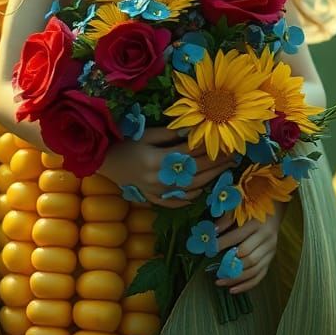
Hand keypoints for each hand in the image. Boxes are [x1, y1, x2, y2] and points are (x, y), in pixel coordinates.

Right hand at [99, 127, 236, 207]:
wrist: (102, 159)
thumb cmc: (124, 141)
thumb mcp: (147, 133)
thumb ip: (171, 134)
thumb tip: (195, 132)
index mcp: (158, 160)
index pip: (193, 156)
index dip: (211, 150)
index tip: (227, 144)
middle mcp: (159, 179)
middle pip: (195, 173)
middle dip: (216, 166)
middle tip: (233, 158)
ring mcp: (155, 191)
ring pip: (188, 189)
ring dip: (208, 181)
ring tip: (222, 172)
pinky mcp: (151, 198)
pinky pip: (173, 202)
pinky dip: (188, 198)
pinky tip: (198, 192)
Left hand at [214, 201, 284, 293]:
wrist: (272, 213)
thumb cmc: (251, 212)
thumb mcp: (239, 210)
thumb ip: (226, 219)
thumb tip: (211, 232)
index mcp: (257, 224)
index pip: (238, 236)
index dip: (223, 243)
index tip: (209, 249)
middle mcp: (266, 239)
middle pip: (249, 257)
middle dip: (230, 266)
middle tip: (215, 272)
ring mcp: (270, 251)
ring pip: (254, 269)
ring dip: (236, 278)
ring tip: (220, 282)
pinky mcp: (270, 260)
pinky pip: (259, 276)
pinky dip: (246, 285)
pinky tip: (233, 290)